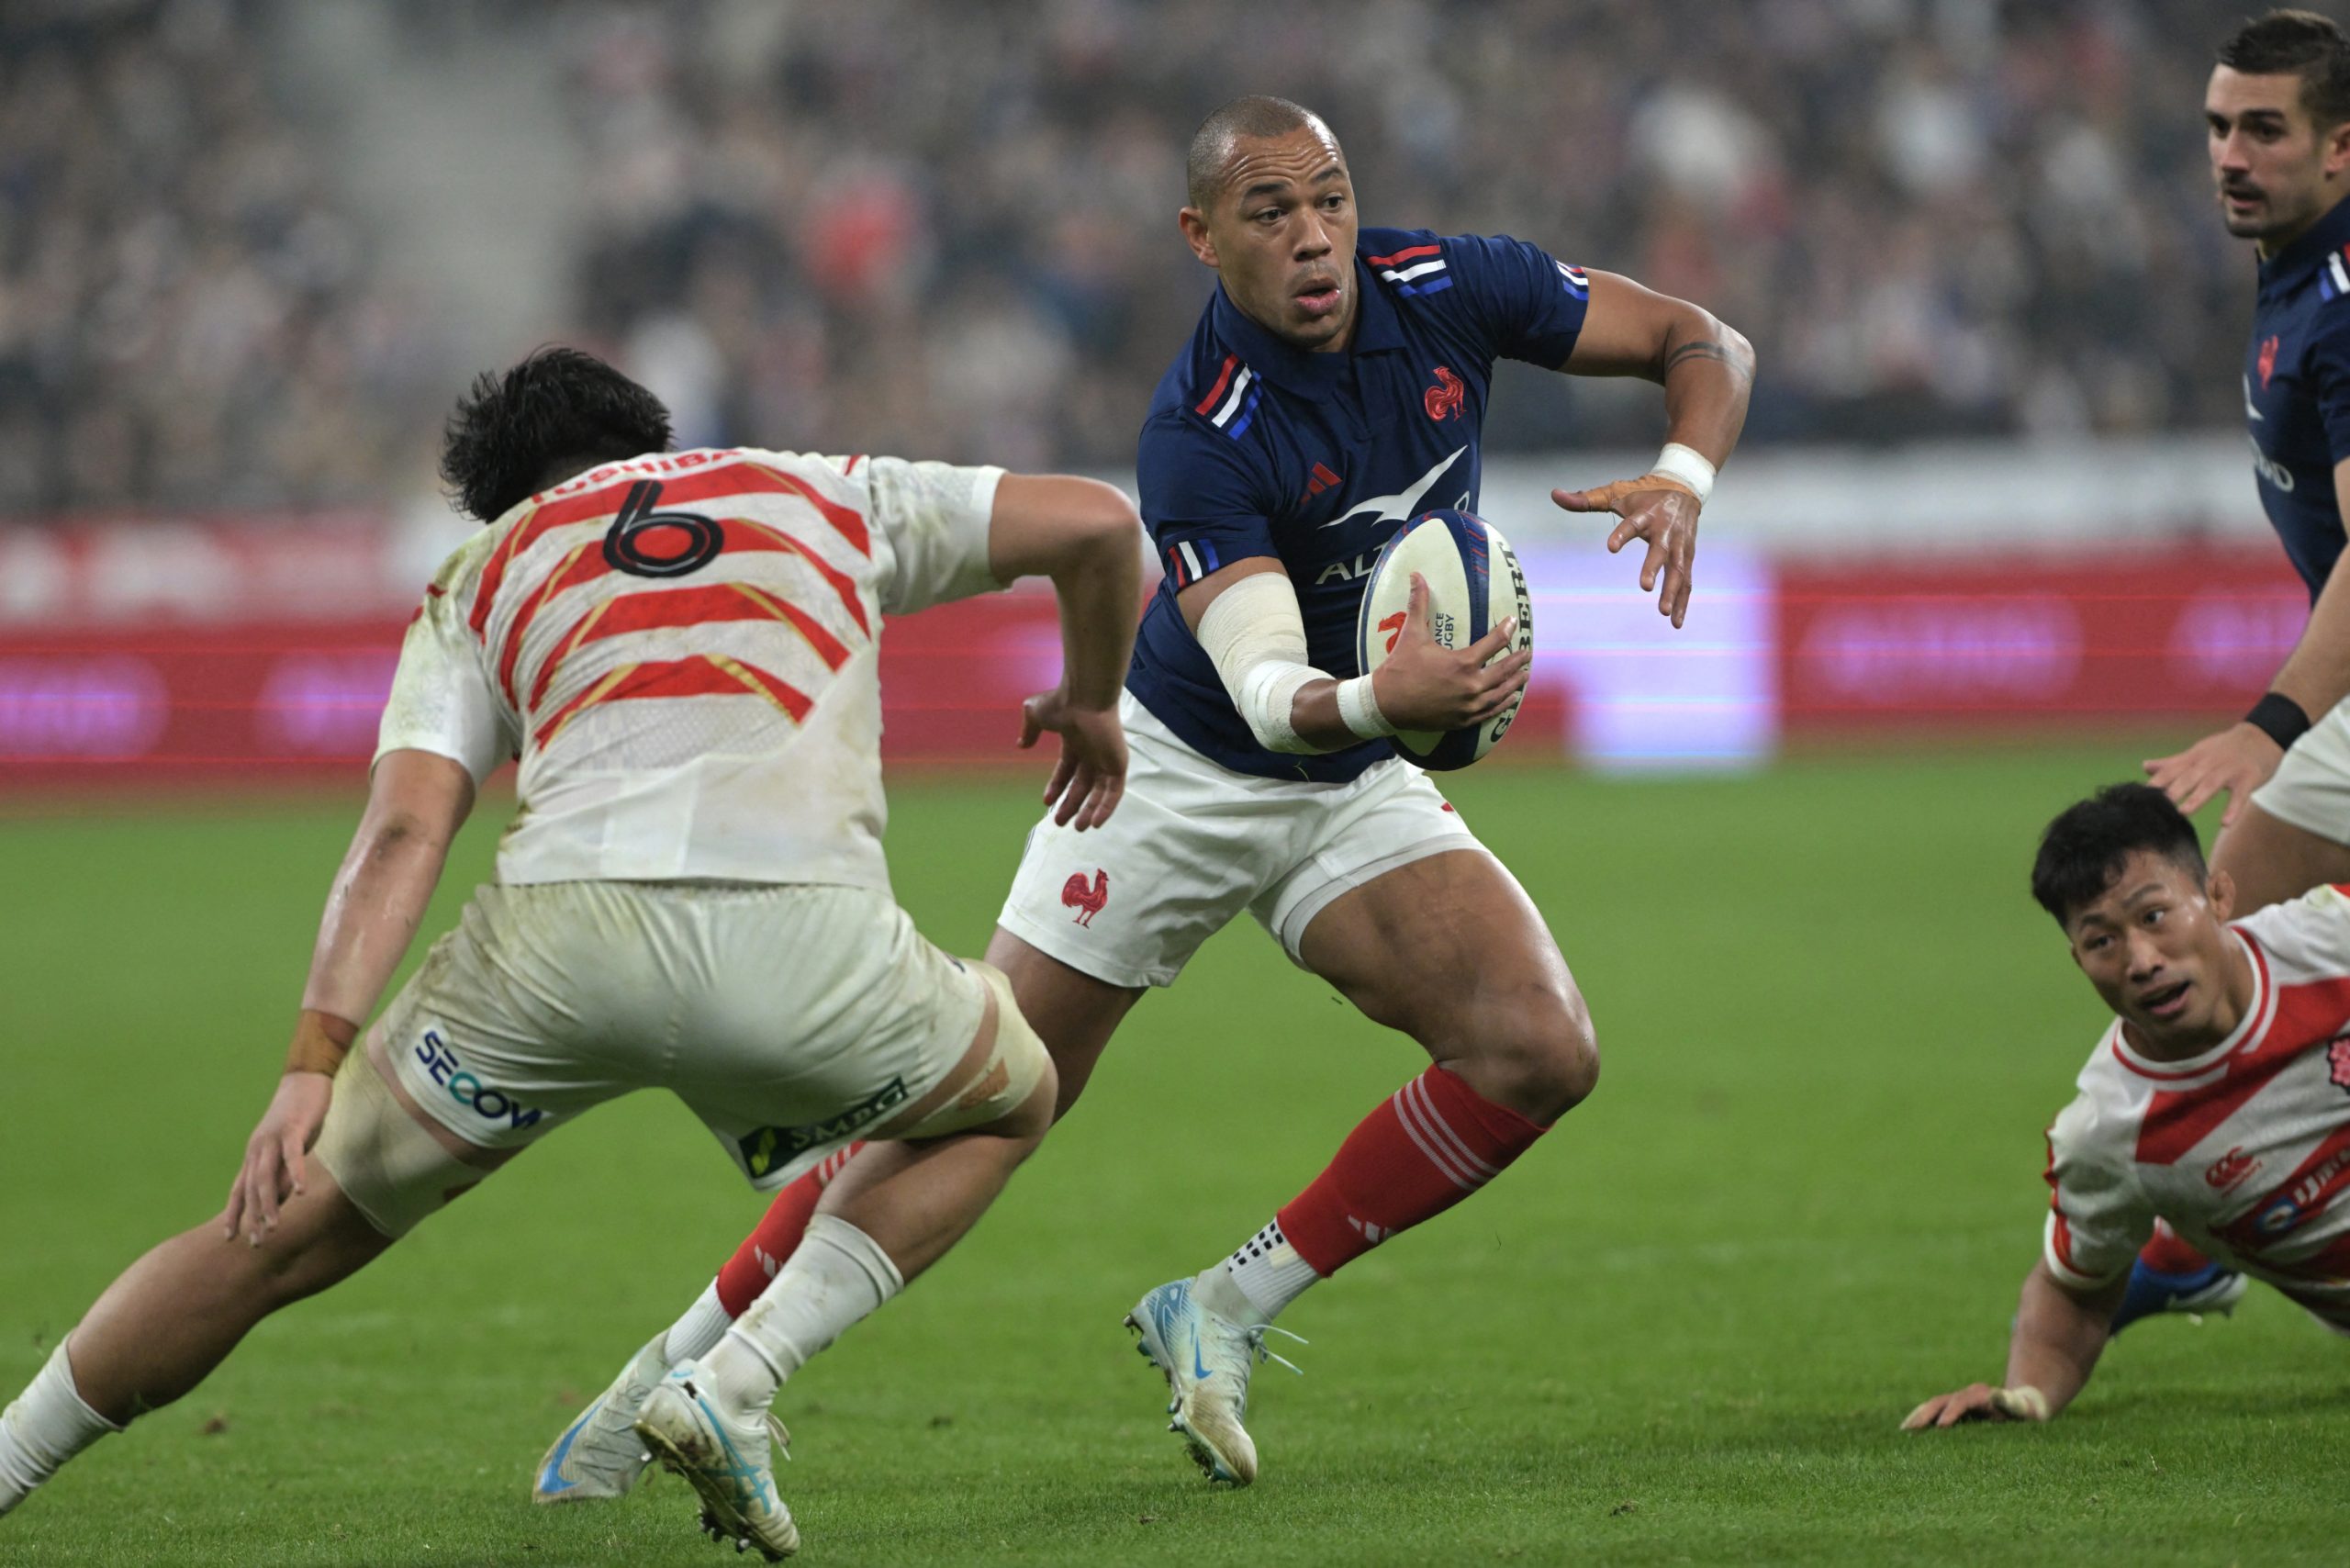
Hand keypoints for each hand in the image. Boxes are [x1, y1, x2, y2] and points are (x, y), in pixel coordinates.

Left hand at [222, 1071, 333, 1246]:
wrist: (304, 1078)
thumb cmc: (299, 1114)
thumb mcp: (289, 1147)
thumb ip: (284, 1170)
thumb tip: (284, 1197)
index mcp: (254, 1154)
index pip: (239, 1190)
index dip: (234, 1213)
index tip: (230, 1237)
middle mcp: (257, 1149)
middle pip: (250, 1189)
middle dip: (252, 1218)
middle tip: (256, 1242)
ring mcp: (273, 1139)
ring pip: (266, 1177)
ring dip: (268, 1204)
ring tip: (273, 1227)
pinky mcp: (292, 1129)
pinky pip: (292, 1156)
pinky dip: (296, 1175)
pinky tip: (301, 1193)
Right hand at [1018, 687, 1127, 829]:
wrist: (1084, 697)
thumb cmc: (1061, 703)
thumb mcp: (1035, 714)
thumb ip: (1030, 730)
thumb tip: (1021, 745)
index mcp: (1075, 742)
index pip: (1067, 771)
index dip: (1057, 787)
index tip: (1046, 803)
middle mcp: (1092, 753)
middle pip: (1083, 786)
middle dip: (1071, 804)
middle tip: (1059, 823)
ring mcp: (1107, 759)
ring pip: (1099, 793)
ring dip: (1089, 811)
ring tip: (1078, 828)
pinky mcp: (1119, 765)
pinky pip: (1114, 792)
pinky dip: (1106, 808)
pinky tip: (1096, 823)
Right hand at [1371, 572, 1530, 731]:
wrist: (1385, 703)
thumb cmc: (1399, 667)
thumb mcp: (1411, 634)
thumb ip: (1418, 604)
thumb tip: (1416, 575)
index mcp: (1462, 663)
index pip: (1494, 643)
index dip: (1505, 629)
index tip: (1513, 621)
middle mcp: (1471, 686)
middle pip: (1504, 670)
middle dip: (1517, 660)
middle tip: (1527, 653)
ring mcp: (1469, 706)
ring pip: (1501, 693)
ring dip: (1515, 683)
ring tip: (1524, 675)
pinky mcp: (1463, 720)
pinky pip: (1490, 713)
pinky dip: (1503, 705)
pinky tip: (1510, 699)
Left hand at [1553, 475, 1700, 627]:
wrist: (1684, 487)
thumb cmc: (1644, 494)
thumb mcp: (1615, 493)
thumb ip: (1585, 499)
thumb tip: (1554, 494)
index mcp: (1646, 513)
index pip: (1633, 523)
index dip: (1622, 534)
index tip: (1610, 547)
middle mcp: (1665, 529)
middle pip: (1660, 550)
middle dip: (1653, 567)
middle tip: (1645, 587)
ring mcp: (1679, 544)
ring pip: (1678, 569)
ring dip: (1672, 591)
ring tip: (1663, 612)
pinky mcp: (1688, 556)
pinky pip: (1687, 581)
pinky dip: (1683, 602)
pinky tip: (1675, 622)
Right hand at [1901, 1383, 2048, 1430]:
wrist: (2023, 1405)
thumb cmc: (2025, 1412)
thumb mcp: (2022, 1408)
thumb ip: (2010, 1402)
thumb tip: (1996, 1394)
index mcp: (1981, 1395)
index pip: (1962, 1401)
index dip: (1951, 1412)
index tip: (1941, 1426)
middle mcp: (1966, 1395)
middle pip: (1941, 1402)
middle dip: (1925, 1415)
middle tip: (1910, 1430)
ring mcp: (1958, 1402)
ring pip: (1933, 1406)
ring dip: (1918, 1416)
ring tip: (1904, 1430)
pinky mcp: (1954, 1410)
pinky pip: (1934, 1413)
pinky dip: (1921, 1419)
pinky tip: (1910, 1430)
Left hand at [2144, 723, 2283, 826]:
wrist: (2263, 735)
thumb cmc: (2225, 748)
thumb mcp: (2197, 752)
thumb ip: (2172, 763)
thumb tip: (2145, 767)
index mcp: (2194, 758)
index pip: (2171, 770)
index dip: (2155, 783)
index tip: (2139, 797)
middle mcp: (2209, 762)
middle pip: (2188, 776)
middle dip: (2171, 790)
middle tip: (2156, 806)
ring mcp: (2229, 769)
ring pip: (2211, 784)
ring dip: (2197, 798)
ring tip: (2183, 812)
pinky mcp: (2249, 777)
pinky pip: (2241, 794)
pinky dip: (2233, 808)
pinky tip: (2225, 823)